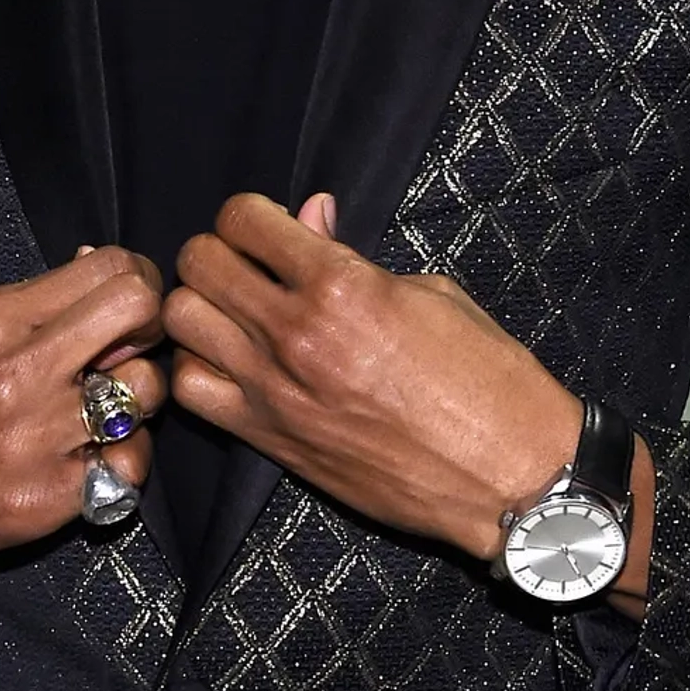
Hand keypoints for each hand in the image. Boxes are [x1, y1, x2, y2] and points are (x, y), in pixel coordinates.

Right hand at [0, 247, 164, 632]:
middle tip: (122, 352)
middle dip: (144, 331)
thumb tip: (93, 271)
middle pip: (144, 319)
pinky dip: (117, 463)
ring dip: (133, 401)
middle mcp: (20, 375)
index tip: (123, 303)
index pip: (116, 273)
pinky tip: (85, 460)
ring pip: (146, 398)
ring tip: (97, 411)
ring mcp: (33, 444)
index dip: (135, 282)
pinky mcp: (40, 506)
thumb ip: (21, 306)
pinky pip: (125, 472)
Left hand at [163, 191, 583, 564]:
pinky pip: (191, 391)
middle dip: (217, 252)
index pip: (243, 219)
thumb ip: (352, 255)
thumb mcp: (432, 295)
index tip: (269, 229)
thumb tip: (310, 216)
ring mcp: (274, 391)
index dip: (250, 215)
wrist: (508, 476)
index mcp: (341, 285)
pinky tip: (231, 365)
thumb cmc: (488, 380)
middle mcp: (295, 334)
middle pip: (199, 262)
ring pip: (181, 322)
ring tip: (234, 314)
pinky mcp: (270, 439)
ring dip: (201, 307)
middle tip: (247, 267)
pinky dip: (198, 369)